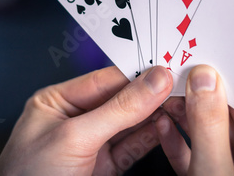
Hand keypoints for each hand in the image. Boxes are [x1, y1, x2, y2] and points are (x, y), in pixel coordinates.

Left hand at [0, 66, 172, 175]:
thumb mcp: (74, 137)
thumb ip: (117, 109)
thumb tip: (152, 82)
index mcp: (57, 103)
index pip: (104, 80)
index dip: (136, 73)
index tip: (164, 68)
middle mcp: (74, 121)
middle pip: (120, 100)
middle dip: (148, 94)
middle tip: (176, 85)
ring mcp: (90, 145)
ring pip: (130, 123)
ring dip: (154, 115)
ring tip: (177, 103)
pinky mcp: (104, 167)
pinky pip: (132, 146)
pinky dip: (151, 137)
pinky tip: (165, 126)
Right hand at [156, 65, 233, 174]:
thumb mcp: (215, 173)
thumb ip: (211, 129)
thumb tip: (205, 82)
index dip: (232, 93)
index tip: (212, 69)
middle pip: (229, 128)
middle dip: (202, 103)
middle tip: (185, 76)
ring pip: (207, 141)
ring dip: (185, 119)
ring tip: (169, 95)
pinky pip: (191, 157)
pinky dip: (176, 142)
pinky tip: (163, 123)